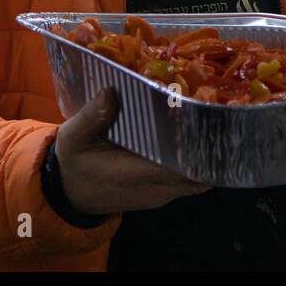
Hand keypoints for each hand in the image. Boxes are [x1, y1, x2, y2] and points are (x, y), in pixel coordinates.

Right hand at [55, 88, 209, 215]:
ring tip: (209, 116)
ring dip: (205, 153)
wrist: (68, 193)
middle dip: (210, 146)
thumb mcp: (74, 136)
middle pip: (199, 173)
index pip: (181, 168)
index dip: (200, 147)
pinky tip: (194, 132)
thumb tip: (110, 92)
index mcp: (134, 175)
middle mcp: (156, 189)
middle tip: (216, 110)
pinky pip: (188, 178)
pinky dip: (196, 159)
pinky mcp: (162, 192)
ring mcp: (162, 193)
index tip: (209, 120)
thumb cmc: (74, 162)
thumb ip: (92, 117)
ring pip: (198, 177)